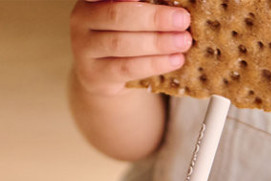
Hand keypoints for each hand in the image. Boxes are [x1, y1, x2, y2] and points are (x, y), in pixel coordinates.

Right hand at [70, 0, 190, 95]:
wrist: (101, 77)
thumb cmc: (121, 39)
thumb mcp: (125, 20)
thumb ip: (140, 11)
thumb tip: (173, 8)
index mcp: (90, 0)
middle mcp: (81, 20)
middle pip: (118, 16)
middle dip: (154, 19)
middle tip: (183, 20)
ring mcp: (84, 49)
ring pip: (122, 44)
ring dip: (157, 43)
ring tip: (183, 42)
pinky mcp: (95, 75)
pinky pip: (128, 68)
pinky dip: (154, 64)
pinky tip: (175, 60)